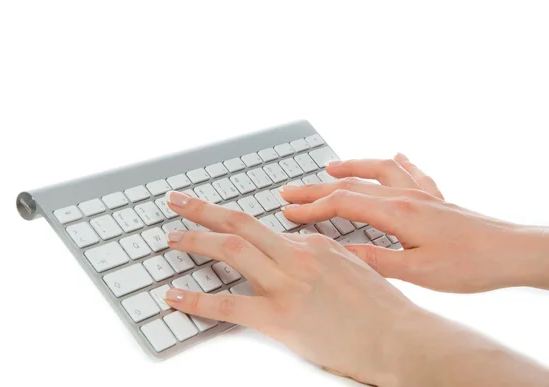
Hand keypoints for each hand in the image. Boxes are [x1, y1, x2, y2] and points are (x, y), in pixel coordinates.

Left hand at [163, 190, 418, 384]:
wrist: (401, 339)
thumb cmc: (382, 309)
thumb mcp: (352, 268)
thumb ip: (320, 257)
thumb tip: (298, 251)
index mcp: (314, 244)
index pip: (263, 227)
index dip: (233, 222)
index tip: (215, 216)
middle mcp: (297, 255)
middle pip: (241, 221)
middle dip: (203, 209)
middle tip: (177, 200)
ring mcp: (288, 284)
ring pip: (231, 248)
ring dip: (195, 239)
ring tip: (171, 238)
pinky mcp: (280, 317)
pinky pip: (228, 304)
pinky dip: (196, 299)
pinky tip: (174, 296)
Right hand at [281, 153, 548, 291]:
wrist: (512, 252)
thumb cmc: (469, 264)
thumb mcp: (417, 271)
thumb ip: (375, 259)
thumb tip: (337, 251)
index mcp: (398, 213)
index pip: (342, 203)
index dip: (311, 208)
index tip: (287, 213)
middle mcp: (407, 196)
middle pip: (352, 184)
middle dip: (316, 188)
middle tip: (289, 191)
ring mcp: (423, 194)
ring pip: (379, 170)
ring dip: (352, 167)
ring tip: (330, 167)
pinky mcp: (437, 198)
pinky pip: (412, 172)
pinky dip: (397, 163)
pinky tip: (397, 155)